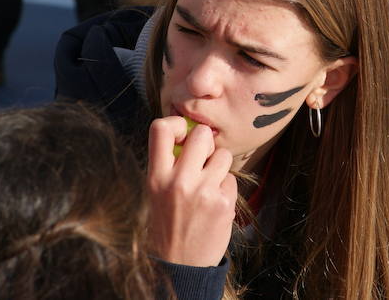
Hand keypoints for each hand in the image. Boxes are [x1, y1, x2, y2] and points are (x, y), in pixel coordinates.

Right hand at [147, 117, 236, 265]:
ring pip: (222, 154)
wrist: (179, 265)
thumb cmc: (169, 222)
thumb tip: (189, 133)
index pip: (160, 128)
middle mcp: (179, 182)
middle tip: (202, 160)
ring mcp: (203, 192)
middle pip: (201, 133)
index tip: (182, 136)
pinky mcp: (223, 203)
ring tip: (208, 185)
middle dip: (206, 143)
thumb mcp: (157, 192)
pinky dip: (225, 188)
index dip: (176, 124)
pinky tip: (214, 204)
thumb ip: (170, 164)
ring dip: (218, 166)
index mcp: (156, 177)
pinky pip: (231, 178)